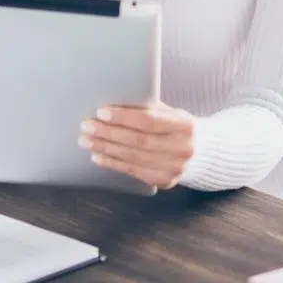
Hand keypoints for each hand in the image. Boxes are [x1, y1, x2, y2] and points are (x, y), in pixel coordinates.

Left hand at [79, 102, 194, 189]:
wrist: (196, 150)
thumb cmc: (173, 125)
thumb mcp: (167, 112)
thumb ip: (146, 107)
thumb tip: (111, 100)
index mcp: (185, 125)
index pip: (149, 120)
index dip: (123, 117)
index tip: (101, 112)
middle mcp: (183, 148)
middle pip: (138, 141)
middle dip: (108, 133)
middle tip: (86, 126)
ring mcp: (175, 168)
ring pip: (133, 157)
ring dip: (106, 149)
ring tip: (86, 140)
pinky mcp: (165, 181)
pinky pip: (133, 171)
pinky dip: (113, 163)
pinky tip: (98, 156)